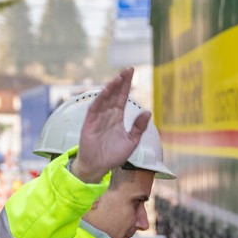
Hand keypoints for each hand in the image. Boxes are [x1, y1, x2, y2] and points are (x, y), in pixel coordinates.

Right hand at [69, 67, 150, 183]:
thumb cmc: (113, 155)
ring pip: (105, 99)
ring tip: (119, 77)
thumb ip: (138, 127)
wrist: (98, 168)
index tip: (131, 72)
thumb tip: (148, 112)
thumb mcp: (131, 141)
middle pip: (114, 94)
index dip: (126, 85)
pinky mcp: (90, 124)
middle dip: (120, 82)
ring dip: (111, 88)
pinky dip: (100, 99)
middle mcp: (107, 114)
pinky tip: (106, 91)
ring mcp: (98, 118)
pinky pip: (95, 109)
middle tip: (128, 69)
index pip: (122, 97)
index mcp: (117, 117)